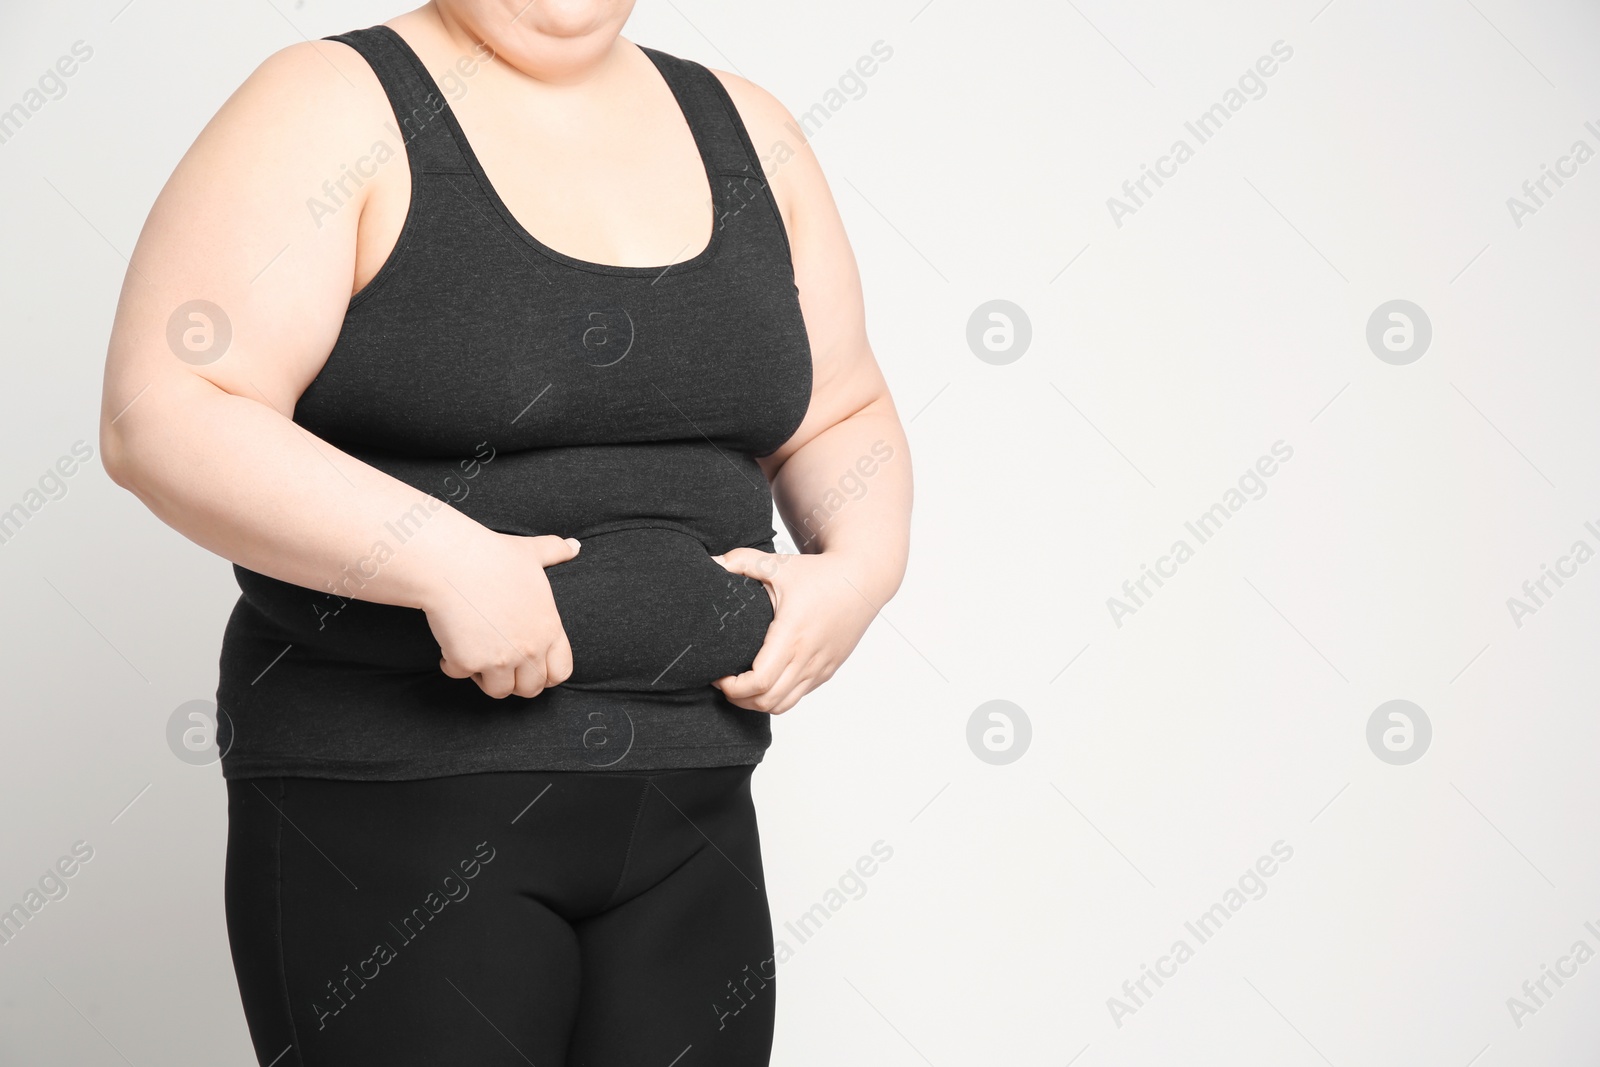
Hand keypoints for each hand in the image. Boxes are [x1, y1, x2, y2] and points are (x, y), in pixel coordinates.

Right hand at [421, 531, 579, 698]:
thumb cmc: (492, 555)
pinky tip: (449, 645)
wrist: (454, 561)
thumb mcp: (532, 552)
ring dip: (485, 677)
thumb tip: (575, 545)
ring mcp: (500, 659)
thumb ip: (556, 552)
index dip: (545, 674)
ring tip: (475, 655)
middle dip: (515, 681)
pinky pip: (460, 675)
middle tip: (497, 663)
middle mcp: (530, 649)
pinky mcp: (468, 662)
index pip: (561, 672)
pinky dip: (452, 664)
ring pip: (498, 690)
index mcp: (549, 628)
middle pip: (530, 689)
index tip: (528, 667)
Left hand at [708, 548, 879, 714]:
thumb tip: (711, 561)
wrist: (863, 580)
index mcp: (792, 635)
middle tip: (724, 682)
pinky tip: (766, 678)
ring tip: (742, 686)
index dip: (732, 687)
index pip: (759, 682)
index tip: (718, 674)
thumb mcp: (778, 564)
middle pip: (767, 701)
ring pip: (783, 705)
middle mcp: (807, 657)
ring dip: (758, 702)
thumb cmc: (820, 573)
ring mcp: (820, 667)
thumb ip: (741, 562)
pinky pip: (798, 695)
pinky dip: (777, 695)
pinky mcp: (827, 670)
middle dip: (739, 699)